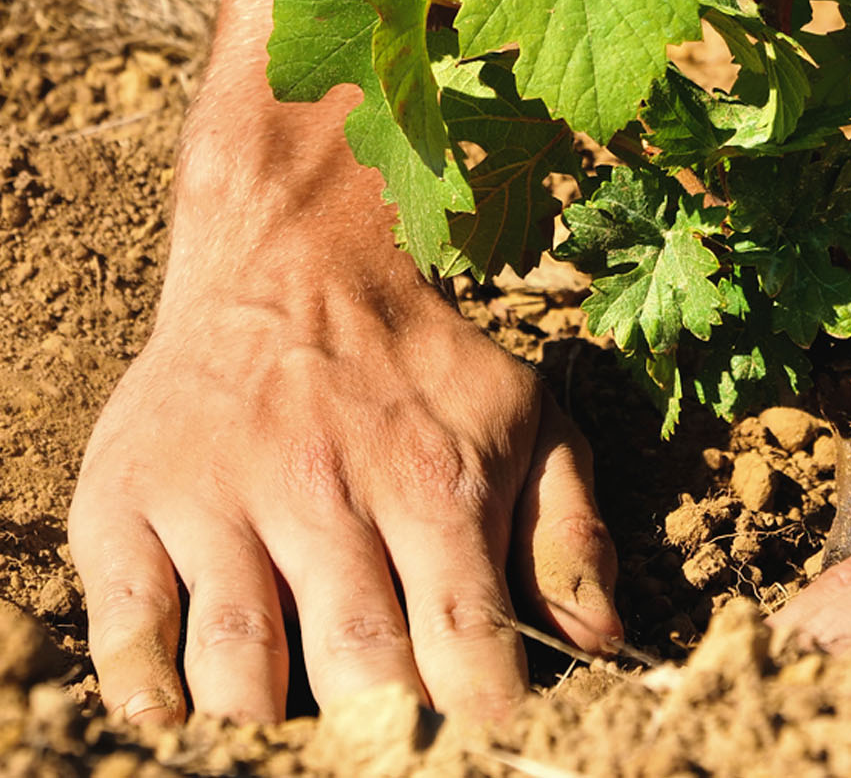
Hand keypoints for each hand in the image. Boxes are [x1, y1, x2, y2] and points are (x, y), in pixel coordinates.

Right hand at [68, 0, 620, 726]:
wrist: (295, 253)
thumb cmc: (420, 359)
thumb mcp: (527, 417)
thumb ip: (568, 531)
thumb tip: (599, 642)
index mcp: (434, 482)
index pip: (467, 653)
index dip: (478, 707)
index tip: (470, 714)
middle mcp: (325, 489)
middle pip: (359, 676)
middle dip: (382, 721)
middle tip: (383, 717)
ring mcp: (218, 495)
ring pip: (241, 671)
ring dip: (269, 720)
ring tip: (289, 711)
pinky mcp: (130, 497)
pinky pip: (126, 630)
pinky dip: (148, 696)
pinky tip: (178, 711)